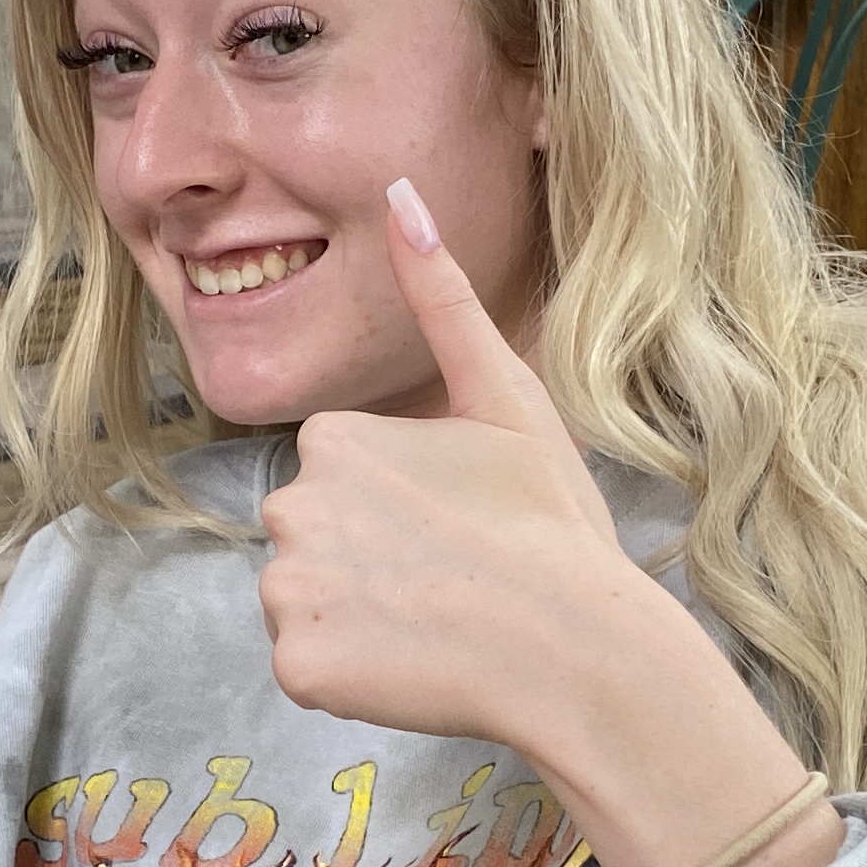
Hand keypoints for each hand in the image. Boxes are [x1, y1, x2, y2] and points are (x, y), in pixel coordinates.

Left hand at [257, 182, 627, 752]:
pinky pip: (309, 669)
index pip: (342, 476)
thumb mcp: (506, 397)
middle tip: (453, 576)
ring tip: (438, 622)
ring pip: (308, 602)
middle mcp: (290, 505)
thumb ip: (442, 298)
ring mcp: (289, 591)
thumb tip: (401, 191)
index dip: (403, 505)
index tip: (459, 524)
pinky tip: (414, 665)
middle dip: (371, 558)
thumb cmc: (552, 524)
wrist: (577, 649)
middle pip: (316, 537)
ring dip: (358, 617)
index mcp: (334, 437)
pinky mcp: (298, 667)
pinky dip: (352, 675)